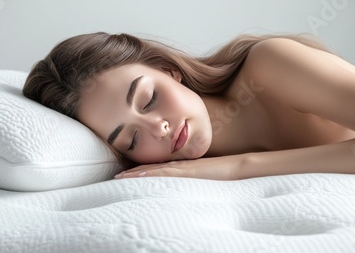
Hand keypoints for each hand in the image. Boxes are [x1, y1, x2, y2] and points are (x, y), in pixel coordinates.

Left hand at [114, 154, 245, 180]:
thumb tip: (186, 188)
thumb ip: (195, 180)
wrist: (238, 167)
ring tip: (120, 177)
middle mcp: (180, 166)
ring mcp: (183, 168)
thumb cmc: (225, 175)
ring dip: (136, 173)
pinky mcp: (187, 172)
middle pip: (152, 168)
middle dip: (134, 172)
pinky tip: (138, 176)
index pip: (159, 169)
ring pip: (154, 170)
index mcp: (184, 167)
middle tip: (116, 176)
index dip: (142, 171)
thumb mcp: (206, 179)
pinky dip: (150, 174)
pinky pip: (164, 172)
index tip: (127, 175)